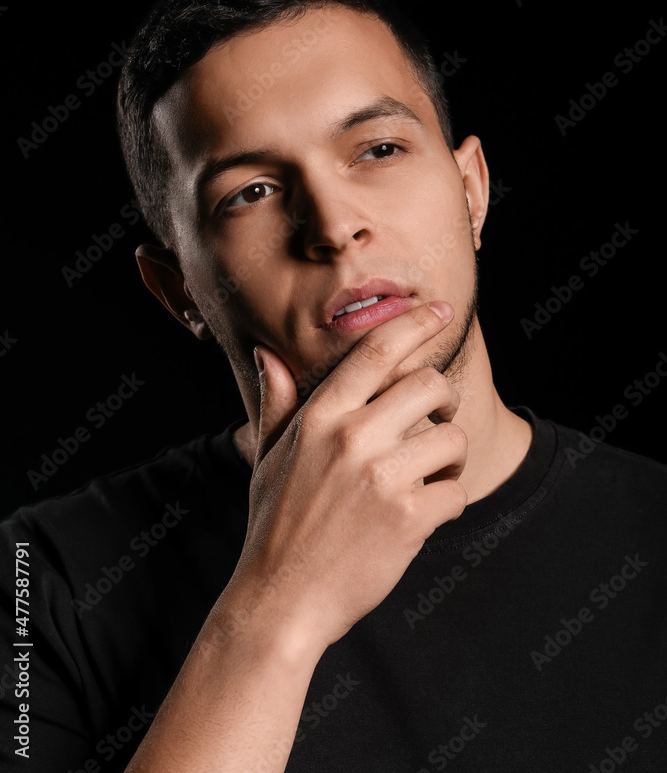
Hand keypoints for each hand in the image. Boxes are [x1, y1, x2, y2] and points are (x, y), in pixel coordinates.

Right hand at [230, 301, 467, 653]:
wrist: (281, 600)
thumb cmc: (274, 525)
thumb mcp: (266, 457)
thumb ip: (277, 403)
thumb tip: (268, 355)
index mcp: (320, 416)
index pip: (377, 350)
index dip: (415, 322)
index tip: (441, 312)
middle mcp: (353, 438)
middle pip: (430, 384)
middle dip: (443, 399)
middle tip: (435, 420)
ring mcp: (382, 478)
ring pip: (452, 437)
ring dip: (450, 456)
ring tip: (428, 476)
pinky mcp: (409, 519)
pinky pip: (457, 490)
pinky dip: (450, 500)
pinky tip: (427, 511)